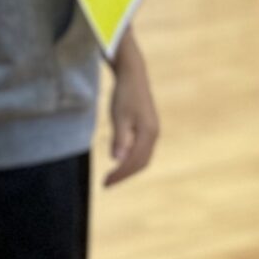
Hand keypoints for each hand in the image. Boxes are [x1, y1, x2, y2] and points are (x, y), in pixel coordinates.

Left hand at [106, 32, 159, 186]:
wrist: (133, 75)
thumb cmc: (124, 94)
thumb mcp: (119, 116)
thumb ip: (120, 138)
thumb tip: (118, 160)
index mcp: (148, 133)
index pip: (134, 161)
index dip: (120, 174)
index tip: (105, 183)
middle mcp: (153, 134)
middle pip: (141, 163)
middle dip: (124, 175)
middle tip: (107, 183)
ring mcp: (152, 131)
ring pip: (143, 157)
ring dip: (128, 168)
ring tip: (112, 175)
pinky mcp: (148, 128)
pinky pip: (142, 149)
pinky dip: (131, 159)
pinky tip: (120, 160)